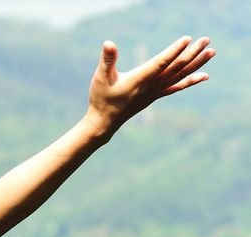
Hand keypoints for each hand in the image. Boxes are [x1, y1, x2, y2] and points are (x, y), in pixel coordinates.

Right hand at [85, 36, 214, 137]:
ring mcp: (156, 91)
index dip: (174, 51)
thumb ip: (107, 60)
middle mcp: (151, 86)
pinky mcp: (156, 95)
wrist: (104, 122)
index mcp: (139, 79)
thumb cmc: (101, 98)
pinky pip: (177, 86)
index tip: (187, 39)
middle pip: (176, 68)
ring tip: (211, 52)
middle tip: (206, 40)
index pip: (161, 63)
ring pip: (180, 76)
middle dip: (192, 53)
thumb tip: (108, 43)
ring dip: (197, 63)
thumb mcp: (100, 77)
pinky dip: (191, 80)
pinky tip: (204, 75)